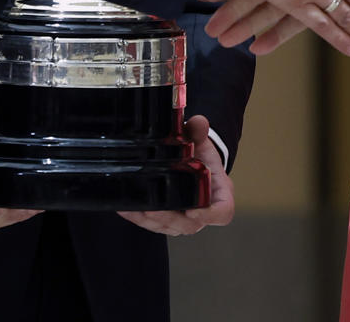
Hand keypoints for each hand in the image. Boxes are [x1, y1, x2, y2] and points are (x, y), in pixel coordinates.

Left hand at [119, 116, 233, 234]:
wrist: (193, 163)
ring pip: (170, 228)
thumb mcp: (200, 141)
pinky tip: (127, 208)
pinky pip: (155, 225)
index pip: (222, 212)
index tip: (193, 211)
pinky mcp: (169, 222)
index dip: (209, 215)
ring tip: (134, 209)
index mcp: (219, 195)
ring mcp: (186, 220)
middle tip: (152, 211)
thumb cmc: (201, 155)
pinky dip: (140, 218)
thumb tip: (199, 122)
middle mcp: (204, 212)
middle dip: (169, 219)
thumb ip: (198, 131)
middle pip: (190, 225)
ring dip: (151, 221)